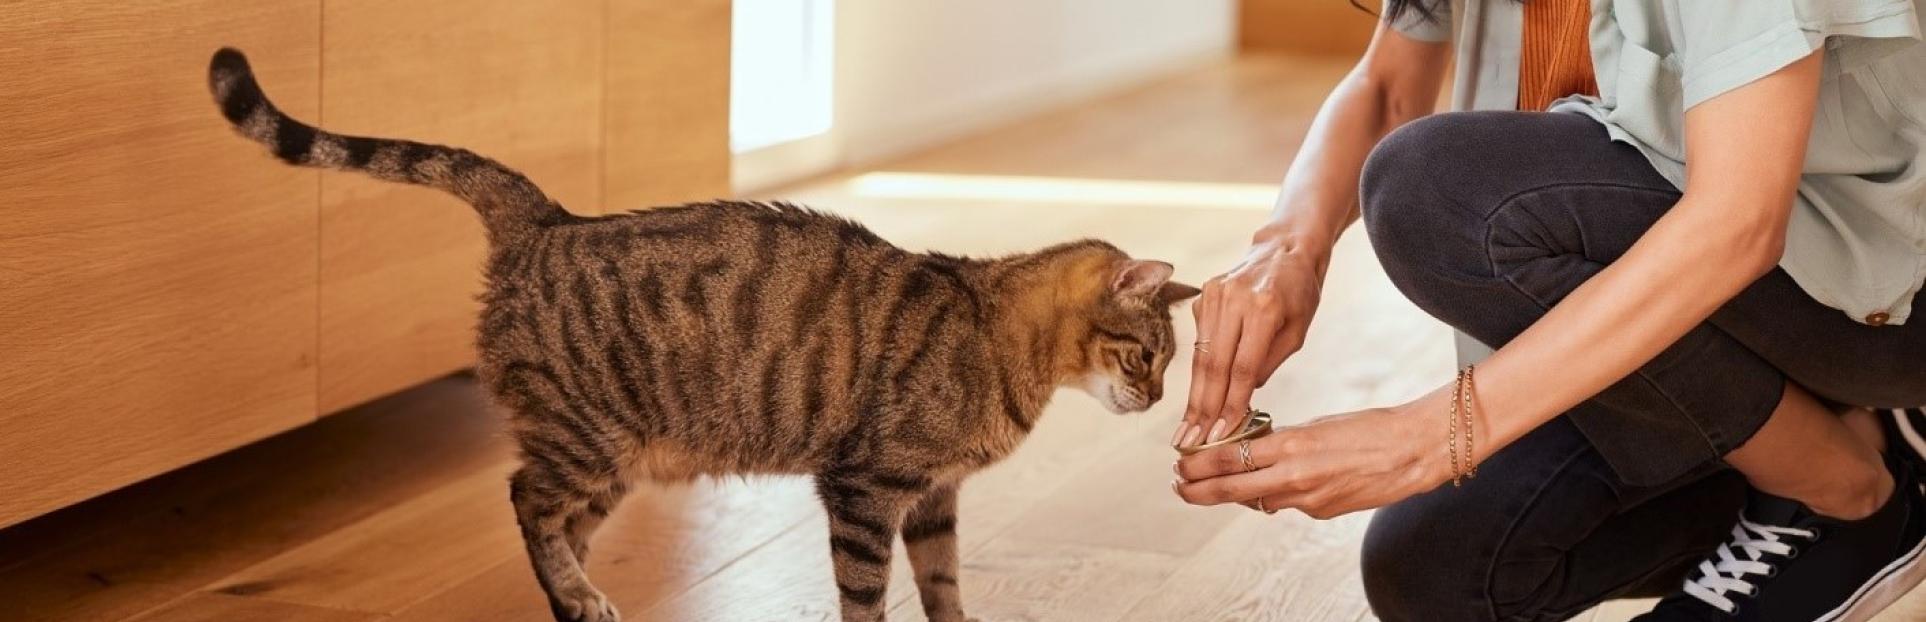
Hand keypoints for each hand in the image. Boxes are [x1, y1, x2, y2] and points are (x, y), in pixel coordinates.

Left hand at [1171, 400, 1452, 518]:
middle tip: (1178, 487)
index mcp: (1292, 445)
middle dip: (1199, 490)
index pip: (1229, 457)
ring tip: (1214, 486)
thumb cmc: (1370, 429)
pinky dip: (1274, 495)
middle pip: (1230, 488)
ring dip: (1235, 493)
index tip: (1181, 464)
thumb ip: (1284, 441)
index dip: (1199, 465)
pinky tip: (1272, 485)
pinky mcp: (1322, 512)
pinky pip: (1286, 505)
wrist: (1415, 451)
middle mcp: (1295, 477)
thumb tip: (1254, 450)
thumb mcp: (1318, 425)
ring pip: (1257, 500)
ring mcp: (1308, 499)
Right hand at [1176, 236, 1326, 446]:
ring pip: (1200, 357)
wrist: (1284, 249)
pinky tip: (1195, 401)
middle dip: (1203, 409)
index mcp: (1265, 308)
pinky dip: (1199, 374)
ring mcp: (1213, 295)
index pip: (1243, 368)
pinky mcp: (1203, 296)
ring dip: (1194, 397)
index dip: (1230, 405)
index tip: (1220, 436)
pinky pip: (1200, 343)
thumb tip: (1239, 398)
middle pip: (1214, 365)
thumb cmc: (1299, 295)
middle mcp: (1234, 300)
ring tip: (1186, 430)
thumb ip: (1267, 364)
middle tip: (1191, 443)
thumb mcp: (1297, 333)